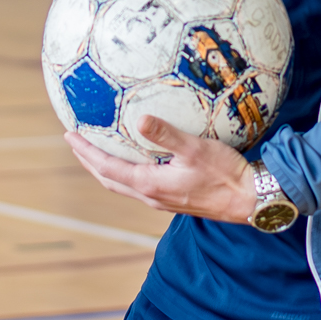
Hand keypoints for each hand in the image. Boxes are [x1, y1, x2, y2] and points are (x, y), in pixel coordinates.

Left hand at [65, 118, 257, 223]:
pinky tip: (136, 160)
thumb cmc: (226, 174)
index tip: (70, 136)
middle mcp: (152, 196)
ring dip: (106, 168)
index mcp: (150, 185)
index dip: (87, 152)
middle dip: (90, 161)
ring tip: (97, 151)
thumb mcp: (196, 149)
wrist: (250, 200)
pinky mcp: (174, 199)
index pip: (107, 168)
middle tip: (75, 142)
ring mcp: (163, 200)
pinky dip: (126, 172)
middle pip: (109, 179)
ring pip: (123, 185)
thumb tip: (140, 119)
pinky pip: (139, 185)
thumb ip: (167, 134)